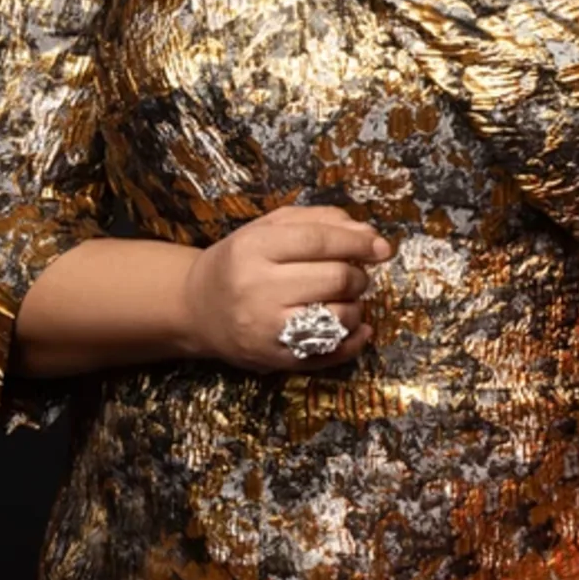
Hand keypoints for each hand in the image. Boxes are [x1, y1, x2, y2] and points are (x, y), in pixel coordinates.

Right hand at [180, 203, 395, 373]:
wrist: (197, 308)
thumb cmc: (240, 261)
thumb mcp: (269, 227)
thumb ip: (319, 220)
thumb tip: (369, 235)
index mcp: (253, 248)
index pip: (319, 241)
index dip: (358, 243)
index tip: (381, 247)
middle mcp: (257, 289)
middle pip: (334, 278)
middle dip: (358, 275)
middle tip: (353, 274)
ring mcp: (266, 328)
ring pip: (339, 316)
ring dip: (356, 305)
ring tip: (343, 298)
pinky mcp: (275, 359)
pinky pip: (330, 353)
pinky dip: (355, 340)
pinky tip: (358, 327)